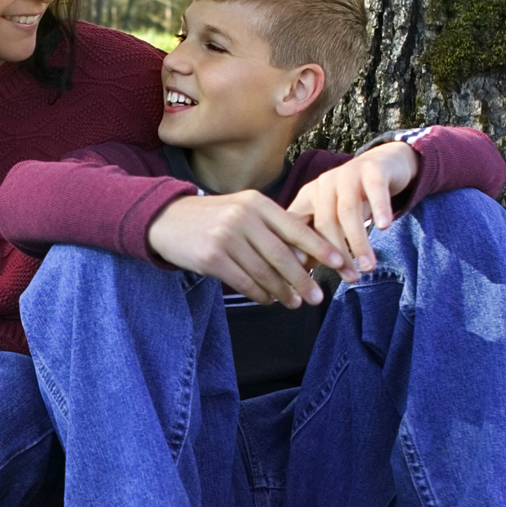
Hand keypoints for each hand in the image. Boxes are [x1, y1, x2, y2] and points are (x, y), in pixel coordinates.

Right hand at [147, 190, 348, 306]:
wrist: (167, 220)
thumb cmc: (213, 218)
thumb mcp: (243, 210)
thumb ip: (271, 227)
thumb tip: (305, 256)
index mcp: (257, 203)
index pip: (296, 228)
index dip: (320, 248)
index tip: (339, 263)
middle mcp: (243, 218)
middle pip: (282, 255)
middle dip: (303, 279)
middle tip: (318, 296)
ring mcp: (226, 238)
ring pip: (264, 273)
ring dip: (282, 292)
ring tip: (294, 303)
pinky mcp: (212, 258)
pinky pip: (244, 282)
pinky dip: (260, 294)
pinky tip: (269, 300)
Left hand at [287, 143, 418, 274]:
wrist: (385, 164)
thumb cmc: (355, 199)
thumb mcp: (334, 217)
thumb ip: (318, 239)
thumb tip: (300, 271)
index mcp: (308, 197)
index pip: (298, 228)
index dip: (302, 254)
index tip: (308, 283)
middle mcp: (324, 184)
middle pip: (324, 223)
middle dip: (337, 254)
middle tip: (350, 278)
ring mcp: (347, 174)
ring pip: (348, 211)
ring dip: (358, 241)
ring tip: (368, 266)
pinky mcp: (372, 169)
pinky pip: (375, 190)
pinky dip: (379, 208)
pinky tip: (383, 227)